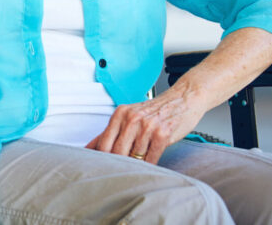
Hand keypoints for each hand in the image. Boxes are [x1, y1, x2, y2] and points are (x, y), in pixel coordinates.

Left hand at [85, 90, 203, 163]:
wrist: (182, 99)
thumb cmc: (155, 111)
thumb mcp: (129, 116)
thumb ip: (110, 132)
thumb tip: (88, 148)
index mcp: (120, 114)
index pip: (104, 143)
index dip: (101, 159)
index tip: (102, 167)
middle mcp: (132, 118)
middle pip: (117, 152)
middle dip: (118, 164)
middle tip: (119, 172)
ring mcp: (148, 126)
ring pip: (134, 156)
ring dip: (135, 165)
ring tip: (136, 167)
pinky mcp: (163, 134)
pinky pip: (151, 158)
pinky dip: (149, 165)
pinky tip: (149, 165)